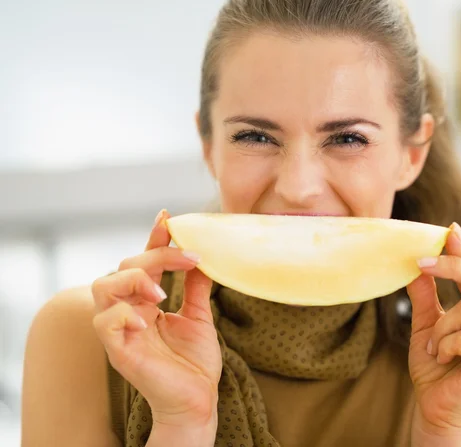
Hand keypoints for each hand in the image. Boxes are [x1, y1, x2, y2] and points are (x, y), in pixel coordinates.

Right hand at [91, 209, 221, 428]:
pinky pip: (103, 323)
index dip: (154, 238)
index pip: (143, 262)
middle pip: (122, 267)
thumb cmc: (195, 362)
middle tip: (187, 258)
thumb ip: (196, 286)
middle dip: (154, 256)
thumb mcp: (200, 316)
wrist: (198, 399)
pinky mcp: (117, 351)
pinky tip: (147, 318)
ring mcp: (120, 331)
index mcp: (146, 302)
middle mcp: (129, 311)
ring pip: (102, 287)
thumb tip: (203, 255)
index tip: (168, 217)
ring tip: (162, 292)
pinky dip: (123, 313)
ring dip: (133, 279)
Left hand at [406, 223, 460, 437]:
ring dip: (440, 328)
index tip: (449, 228)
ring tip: (435, 348)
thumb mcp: (424, 324)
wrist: (434, 406)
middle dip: (453, 267)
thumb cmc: (434, 365)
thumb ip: (424, 296)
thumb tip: (416, 264)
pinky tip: (444, 359)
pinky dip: (444, 346)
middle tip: (422, 263)